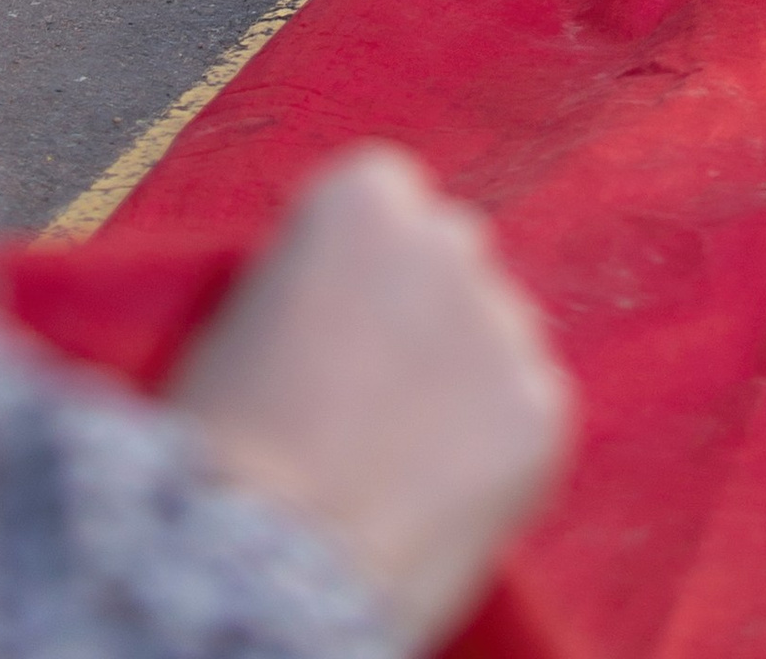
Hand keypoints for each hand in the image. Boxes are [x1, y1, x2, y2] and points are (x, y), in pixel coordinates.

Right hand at [174, 144, 573, 654]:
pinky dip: (496, 450)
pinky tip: (435, 497)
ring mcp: (505, 322)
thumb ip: (316, 277)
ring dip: (464, 378)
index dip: (360, 267)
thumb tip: (349, 293)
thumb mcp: (242, 316)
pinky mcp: (542, 410)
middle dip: (422, 308)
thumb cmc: (222, 447)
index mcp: (364, 198)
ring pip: (496, 336)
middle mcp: (449, 239)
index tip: (337, 319)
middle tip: (373, 392)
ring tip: (398, 459)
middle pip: (450, 255)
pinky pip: (526, 414)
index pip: (388, 199)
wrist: (261, 567)